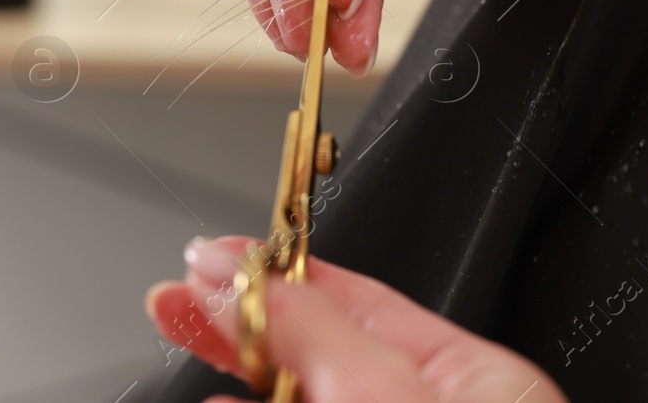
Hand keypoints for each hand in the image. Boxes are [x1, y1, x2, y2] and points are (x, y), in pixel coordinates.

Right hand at [146, 236, 568, 402]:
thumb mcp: (382, 397)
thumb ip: (309, 331)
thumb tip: (244, 279)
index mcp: (474, 385)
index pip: (361, 303)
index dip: (278, 273)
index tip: (209, 259)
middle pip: (320, 354)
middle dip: (240, 323)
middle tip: (173, 298)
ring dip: (234, 379)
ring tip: (178, 336)